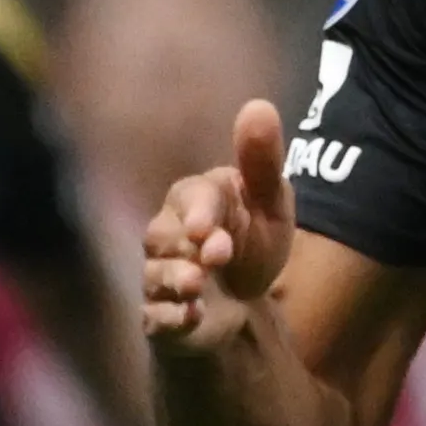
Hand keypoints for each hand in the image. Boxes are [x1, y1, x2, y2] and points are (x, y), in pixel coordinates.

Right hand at [143, 99, 296, 366]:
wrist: (243, 306)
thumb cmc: (252, 243)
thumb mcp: (270, 204)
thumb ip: (262, 162)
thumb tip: (258, 106)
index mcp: (196, 201)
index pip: (190, 197)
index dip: (198, 211)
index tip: (207, 227)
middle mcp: (170, 236)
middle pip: (164, 235)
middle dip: (187, 247)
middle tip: (217, 256)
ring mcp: (161, 276)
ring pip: (155, 274)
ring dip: (175, 280)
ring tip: (197, 287)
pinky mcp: (159, 315)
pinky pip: (155, 317)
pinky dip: (171, 319)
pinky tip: (192, 319)